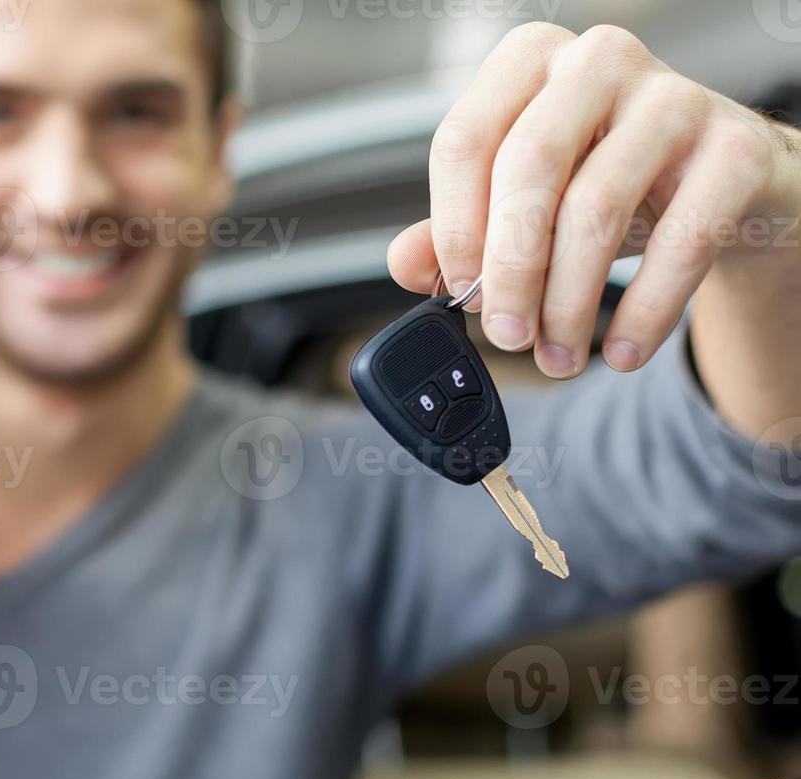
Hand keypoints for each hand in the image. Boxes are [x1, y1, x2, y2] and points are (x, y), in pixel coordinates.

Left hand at [387, 22, 800, 379]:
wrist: (727, 183)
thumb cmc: (610, 182)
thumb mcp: (527, 202)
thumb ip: (459, 229)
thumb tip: (405, 265)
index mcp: (529, 62)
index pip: (464, 141)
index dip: (456, 228)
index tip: (461, 292)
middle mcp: (598, 61)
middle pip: (529, 169)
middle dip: (511, 270)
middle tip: (507, 335)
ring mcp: (674, 97)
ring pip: (597, 208)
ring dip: (569, 303)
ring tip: (559, 355)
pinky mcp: (735, 148)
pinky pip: (681, 241)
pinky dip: (644, 312)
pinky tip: (622, 352)